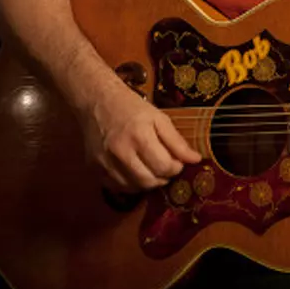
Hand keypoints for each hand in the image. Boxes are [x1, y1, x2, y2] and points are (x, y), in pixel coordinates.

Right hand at [77, 83, 201, 191]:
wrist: (97, 101)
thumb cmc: (130, 107)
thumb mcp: (159, 118)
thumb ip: (177, 141)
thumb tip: (195, 159)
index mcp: (139, 135)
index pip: (164, 167)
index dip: (176, 168)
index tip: (177, 162)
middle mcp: (120, 151)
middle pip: (149, 181)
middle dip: (163, 177)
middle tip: (166, 166)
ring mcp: (104, 161)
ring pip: (134, 187)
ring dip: (148, 182)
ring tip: (151, 168)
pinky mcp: (94, 168)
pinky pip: (117, 187)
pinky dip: (130, 183)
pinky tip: (135, 171)